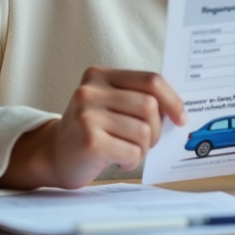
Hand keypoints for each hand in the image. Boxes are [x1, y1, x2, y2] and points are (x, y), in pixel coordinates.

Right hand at [1, 66, 186, 188]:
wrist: (54, 156)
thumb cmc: (92, 131)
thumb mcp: (110, 104)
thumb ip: (137, 99)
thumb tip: (179, 110)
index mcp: (100, 75)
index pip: (150, 80)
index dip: (172, 99)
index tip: (180, 117)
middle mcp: (91, 91)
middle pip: (150, 106)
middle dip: (156, 130)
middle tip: (145, 142)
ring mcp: (87, 115)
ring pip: (144, 132)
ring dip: (142, 149)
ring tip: (126, 150)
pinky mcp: (90, 141)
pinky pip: (133, 152)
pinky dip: (132, 161)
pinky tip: (117, 159)